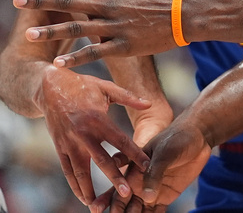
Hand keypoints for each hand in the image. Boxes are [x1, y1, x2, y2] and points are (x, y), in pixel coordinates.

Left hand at [13, 0, 178, 66]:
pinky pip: (97, 52)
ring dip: (52, 31)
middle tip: (15, 0)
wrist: (185, 14)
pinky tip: (59, 64)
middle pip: (69, 2)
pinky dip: (77, 58)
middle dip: (41, 1)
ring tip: (28, 34)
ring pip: (78, 29)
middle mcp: (109, 5)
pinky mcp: (125, 45)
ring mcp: (116, 25)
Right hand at [36, 65, 151, 205]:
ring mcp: (69, 143)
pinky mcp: (59, 147)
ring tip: (99, 206)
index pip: (120, 140)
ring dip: (90, 189)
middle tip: (126, 193)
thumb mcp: (106, 87)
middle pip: (101, 160)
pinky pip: (67, 170)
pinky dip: (75, 185)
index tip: (146, 166)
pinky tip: (84, 197)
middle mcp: (83, 134)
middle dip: (114, 178)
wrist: (49, 87)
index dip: (134, 154)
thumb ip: (128, 97)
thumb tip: (148, 103)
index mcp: (98, 119)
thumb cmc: (82, 86)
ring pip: (81, 171)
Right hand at [90, 117, 210, 212]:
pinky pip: (157, 212)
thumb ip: (154, 173)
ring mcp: (153, 191)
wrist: (197, 136)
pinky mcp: (166, 195)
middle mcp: (140, 183)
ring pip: (139, 211)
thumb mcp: (163, 153)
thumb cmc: (176, 139)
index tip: (98, 211)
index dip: (109, 202)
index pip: (118, 190)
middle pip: (125, 204)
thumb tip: (148, 198)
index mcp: (134, 171)